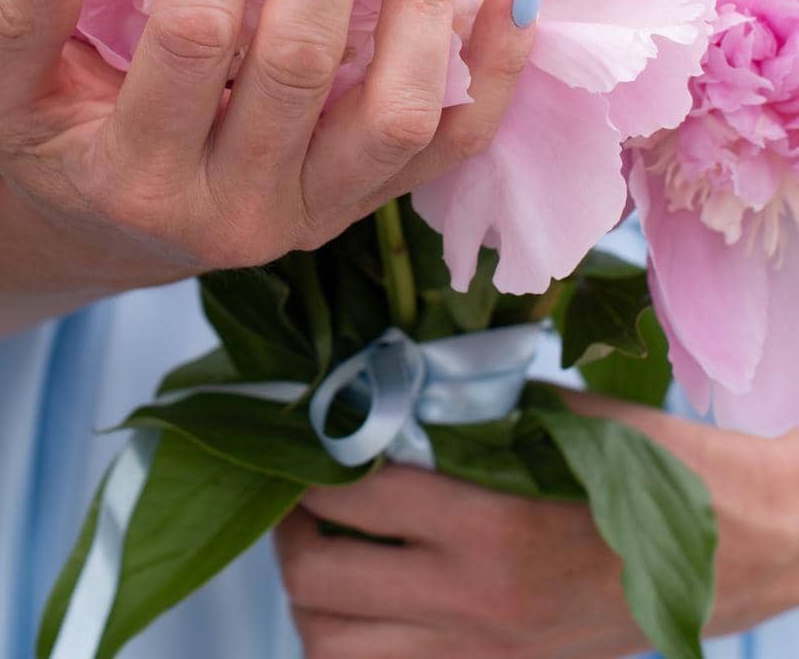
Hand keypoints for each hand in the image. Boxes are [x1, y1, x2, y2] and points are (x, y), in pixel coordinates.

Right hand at [0, 0, 538, 299]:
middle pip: (303, 61)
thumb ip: (13, 21)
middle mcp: (234, 211)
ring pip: (397, 112)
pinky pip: (451, 149)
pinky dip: (497, 70)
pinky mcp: (364, 211)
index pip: (195, 32)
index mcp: (135, 175)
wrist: (108, 237)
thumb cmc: (52, 146)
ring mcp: (313, 217)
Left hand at [275, 391, 798, 657]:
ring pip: (333, 651)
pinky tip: (366, 601)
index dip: (305, 458)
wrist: (732, 548)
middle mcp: (473, 604)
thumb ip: (461, 413)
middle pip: (317, 582)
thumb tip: (376, 391)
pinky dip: (354, 644)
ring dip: (311, 598)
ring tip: (325, 549)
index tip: (302, 429)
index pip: (346, 496)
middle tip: (299, 490)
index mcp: (487, 526)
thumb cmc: (650, 464)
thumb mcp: (554, 418)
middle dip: (290, 530)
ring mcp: (482, 655)